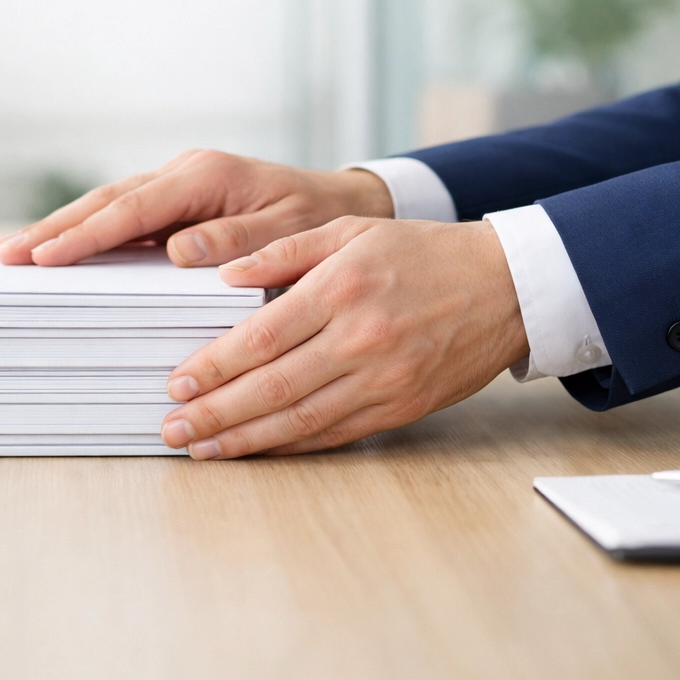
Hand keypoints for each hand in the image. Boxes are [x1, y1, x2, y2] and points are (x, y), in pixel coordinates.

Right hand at [0, 150, 393, 266]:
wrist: (342, 205)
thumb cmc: (319, 223)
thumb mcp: (290, 234)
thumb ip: (238, 241)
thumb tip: (179, 249)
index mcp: (208, 177)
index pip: (134, 208)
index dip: (87, 234)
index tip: (46, 255)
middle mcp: (185, 173)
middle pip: (107, 201)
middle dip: (54, 229)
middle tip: (5, 255)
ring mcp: (177, 184)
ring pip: (107, 205)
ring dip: (61, 229)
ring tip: (13, 252)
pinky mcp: (176, 201)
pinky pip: (122, 216)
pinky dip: (87, 232)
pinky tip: (56, 250)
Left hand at [159, 216, 528, 457]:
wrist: (506, 287)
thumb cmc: (423, 253)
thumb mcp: (351, 231)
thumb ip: (284, 250)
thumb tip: (223, 273)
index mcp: (342, 288)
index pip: (262, 336)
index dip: (214, 365)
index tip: (177, 382)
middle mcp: (361, 338)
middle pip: (273, 386)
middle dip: (216, 412)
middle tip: (173, 427)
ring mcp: (383, 379)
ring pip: (301, 418)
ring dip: (244, 438)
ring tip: (201, 448)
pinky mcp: (401, 407)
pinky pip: (335, 434)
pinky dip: (290, 445)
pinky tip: (255, 449)